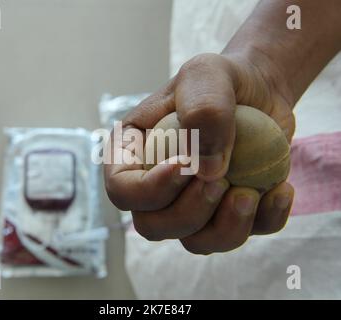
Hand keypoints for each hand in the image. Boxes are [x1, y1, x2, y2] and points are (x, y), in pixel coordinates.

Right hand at [104, 52, 294, 253]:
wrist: (259, 90)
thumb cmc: (221, 79)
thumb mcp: (206, 75)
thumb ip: (202, 112)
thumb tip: (205, 171)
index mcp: (135, 155)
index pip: (121, 190)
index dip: (147, 191)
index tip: (184, 166)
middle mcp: (157, 186)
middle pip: (152, 226)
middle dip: (187, 214)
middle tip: (221, 180)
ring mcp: (190, 203)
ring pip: (194, 242)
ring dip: (224, 228)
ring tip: (250, 192)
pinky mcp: (226, 211)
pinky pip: (237, 236)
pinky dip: (263, 221)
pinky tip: (281, 191)